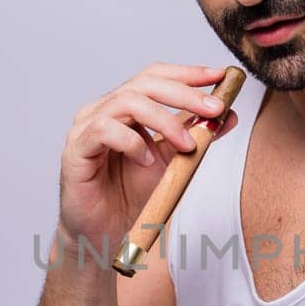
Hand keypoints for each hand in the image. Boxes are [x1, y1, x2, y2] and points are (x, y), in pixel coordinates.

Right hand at [57, 61, 239, 250]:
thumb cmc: (132, 195)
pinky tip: (146, 162)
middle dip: (184, 93)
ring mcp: (86, 126)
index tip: (219, 75)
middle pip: (144, 83)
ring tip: (187, 146)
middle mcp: (103, 109)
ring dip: (165, 121)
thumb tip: (229, 115)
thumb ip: (195, 136)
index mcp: (124, 107)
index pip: (155, 77)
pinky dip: (132, 143)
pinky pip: (104, 130)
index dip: (186, 73)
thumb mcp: (173, 161)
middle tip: (215, 108)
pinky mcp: (75, 149)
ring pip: (126, 102)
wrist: (107, 232)